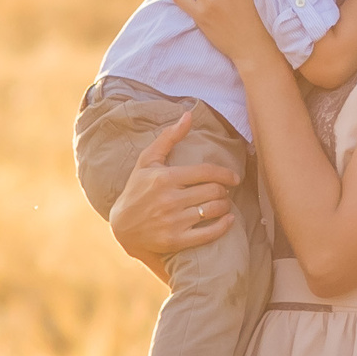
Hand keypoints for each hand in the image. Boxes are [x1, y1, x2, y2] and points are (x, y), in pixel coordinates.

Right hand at [108, 112, 240, 277]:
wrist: (122, 226)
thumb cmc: (137, 189)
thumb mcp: (147, 161)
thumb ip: (168, 137)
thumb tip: (188, 115)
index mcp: (165, 177)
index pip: (207, 172)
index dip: (226, 174)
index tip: (234, 178)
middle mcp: (170, 199)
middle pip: (214, 191)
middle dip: (223, 190)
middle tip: (223, 191)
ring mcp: (173, 221)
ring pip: (214, 210)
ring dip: (225, 206)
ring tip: (222, 203)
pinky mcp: (175, 240)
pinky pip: (209, 233)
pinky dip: (224, 225)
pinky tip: (228, 220)